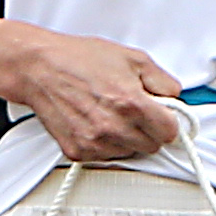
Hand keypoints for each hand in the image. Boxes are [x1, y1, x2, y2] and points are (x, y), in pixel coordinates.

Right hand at [13, 29, 182, 164]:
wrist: (40, 68)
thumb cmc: (80, 59)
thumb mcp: (132, 58)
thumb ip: (162, 81)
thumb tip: (175, 96)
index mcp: (131, 104)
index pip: (170, 133)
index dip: (168, 122)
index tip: (162, 117)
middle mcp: (113, 127)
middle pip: (151, 146)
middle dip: (148, 130)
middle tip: (134, 111)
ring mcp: (95, 143)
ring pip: (129, 153)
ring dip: (127, 138)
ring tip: (110, 113)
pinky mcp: (78, 152)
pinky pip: (106, 157)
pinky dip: (106, 144)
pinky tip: (95, 122)